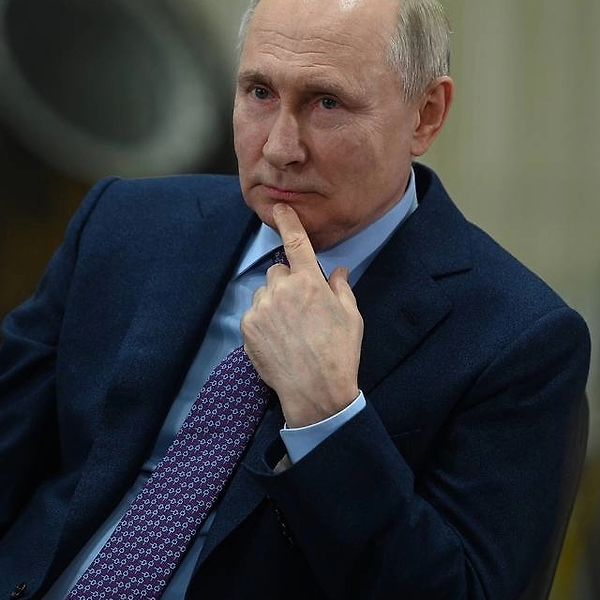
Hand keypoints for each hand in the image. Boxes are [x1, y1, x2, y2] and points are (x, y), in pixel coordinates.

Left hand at [241, 203, 363, 426]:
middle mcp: (282, 289)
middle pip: (278, 271)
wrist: (315, 391)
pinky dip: (263, 321)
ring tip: (290, 329)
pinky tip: (278, 340)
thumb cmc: (339, 353)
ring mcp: (262, 308)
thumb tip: (338, 271)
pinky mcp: (247, 327)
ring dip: (274, 301)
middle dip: (288, 282)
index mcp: (310, 282)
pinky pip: (254, 313)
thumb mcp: (351, 317)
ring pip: (264, 292)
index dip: (287, 221)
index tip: (279, 208)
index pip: (296, 242)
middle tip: (301, 308)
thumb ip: (341, 288)